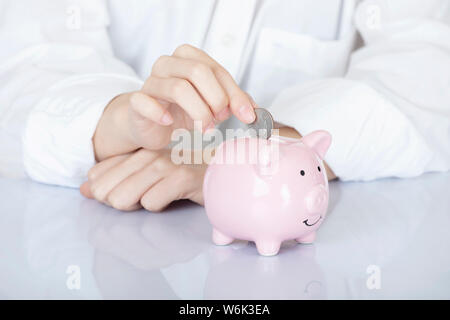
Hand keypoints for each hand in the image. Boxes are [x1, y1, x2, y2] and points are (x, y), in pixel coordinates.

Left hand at [80, 148, 206, 211]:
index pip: (97, 176)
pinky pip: (151, 203)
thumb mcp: (145, 176)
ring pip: (124, 198)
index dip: (105, 193)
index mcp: (137, 152)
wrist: (221, 173)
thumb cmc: (182, 178)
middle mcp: (148, 155)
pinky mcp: (180, 177)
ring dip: (138, 206)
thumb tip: (84, 188)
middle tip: (144, 198)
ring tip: (159, 197)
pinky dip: (160, 206)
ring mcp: (164, 165)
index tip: (125, 195)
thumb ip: (114, 180)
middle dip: (120, 202)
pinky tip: (173, 198)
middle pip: (107, 192)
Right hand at [94, 44, 256, 160]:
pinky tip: (170, 123)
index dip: (234, 93)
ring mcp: (151, 81)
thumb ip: (232, 102)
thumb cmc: (181, 111)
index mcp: (188, 58)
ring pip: (178, 87)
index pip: (216, 69)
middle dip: (216, 99)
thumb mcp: (210, 104)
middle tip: (221, 119)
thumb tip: (255, 112)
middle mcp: (168, 64)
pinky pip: (145, 102)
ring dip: (198, 112)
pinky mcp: (137, 101)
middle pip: (198, 72)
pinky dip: (160, 114)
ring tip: (205, 128)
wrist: (150, 124)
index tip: (247, 115)